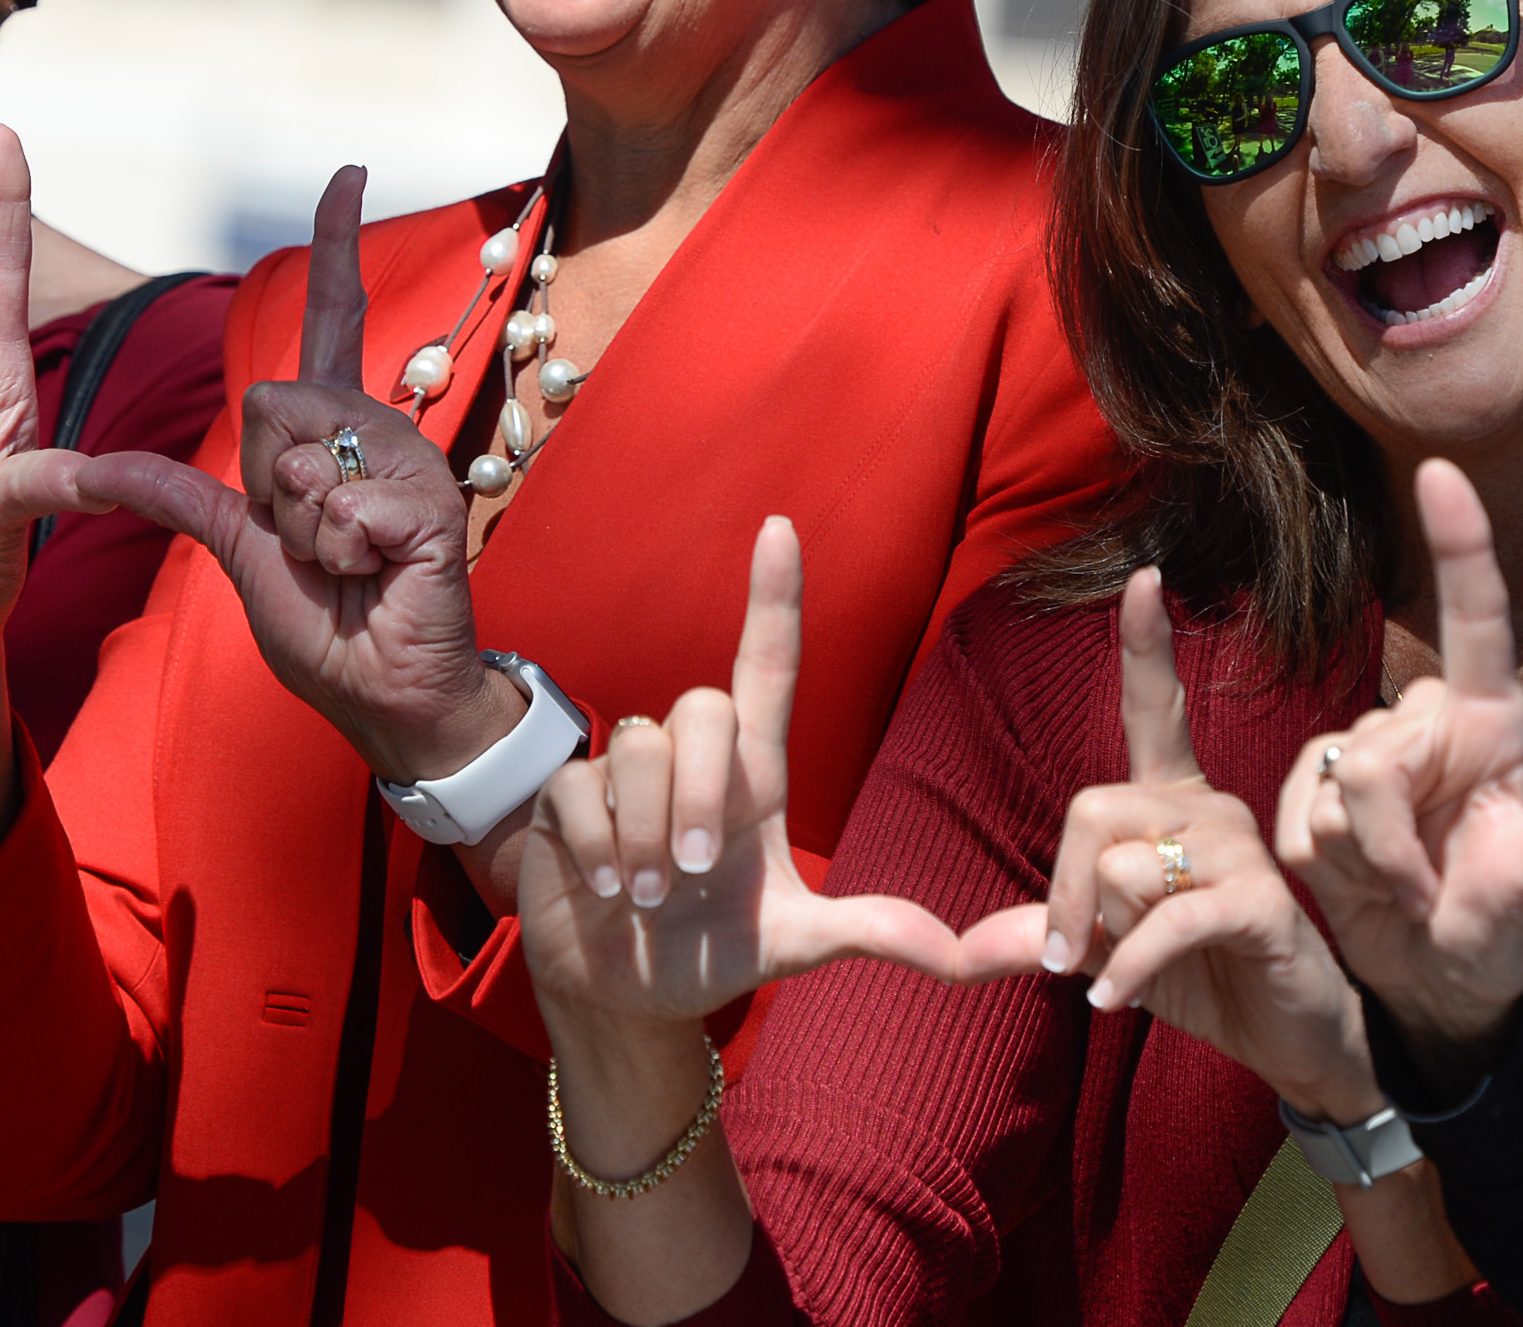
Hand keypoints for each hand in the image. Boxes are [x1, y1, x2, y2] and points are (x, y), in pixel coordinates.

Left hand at [68, 166, 515, 783]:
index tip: (348, 174)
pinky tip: (373, 570)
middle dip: (266, 486)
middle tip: (311, 539)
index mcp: (334, 433)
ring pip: (301, 453)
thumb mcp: (240, 553)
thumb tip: (94, 464)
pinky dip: (340, 551)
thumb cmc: (328, 626)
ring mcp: (409, 461)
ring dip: (303, 527)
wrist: (389, 693)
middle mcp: (375, 430)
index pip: (334, 318)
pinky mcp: (433, 502)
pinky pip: (342, 503)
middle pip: (273, 398)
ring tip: (343, 558)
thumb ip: (181, 498)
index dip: (335, 245)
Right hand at [520, 519, 959, 1025]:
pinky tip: (605, 889)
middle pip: (703, 708)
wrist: (626, 994)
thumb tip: (960, 955)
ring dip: (648, 829)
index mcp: (755, 775)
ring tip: (649, 896)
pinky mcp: (563, 802)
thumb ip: (871, 932)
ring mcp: (623, 778)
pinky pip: (577, 790)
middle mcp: (692, 761)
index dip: (774, 597)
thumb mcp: (795, 944)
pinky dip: (596, 846)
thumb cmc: (714, 951)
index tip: (782, 528)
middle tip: (698, 871)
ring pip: (637, 746)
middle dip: (704, 790)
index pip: (767, 665)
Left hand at [952, 569, 1382, 1121]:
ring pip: (1124, 863)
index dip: (1146, 646)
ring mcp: (1240, 851)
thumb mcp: (1102, 952)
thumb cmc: (1200, 978)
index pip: (1155, 707)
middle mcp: (1208, 809)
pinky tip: (1117, 999)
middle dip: (1064, 888)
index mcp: (1171, 801)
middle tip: (1067, 952)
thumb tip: (947, 941)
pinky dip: (1129, 967)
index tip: (1144, 577)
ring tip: (1118, 976)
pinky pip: (1166, 918)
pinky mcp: (1262, 903)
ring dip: (1103, 934)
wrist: (1289, 1042)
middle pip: (1092, 807)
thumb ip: (1034, 936)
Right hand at [1277, 460, 1522, 1089]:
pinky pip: (1299, 818)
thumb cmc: (1500, 929)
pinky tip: (1356, 885)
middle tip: (1427, 887)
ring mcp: (1362, 756)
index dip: (1459, 544)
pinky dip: (1326, 866)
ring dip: (1364, 859)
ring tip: (1402, 889)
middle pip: (1376, 750)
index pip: (1477, 619)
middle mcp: (1426, 724)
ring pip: (1335, 786)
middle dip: (1393, 836)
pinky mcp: (1311, 794)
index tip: (1442, 473)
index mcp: (1492, 723)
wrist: (1431, 982)